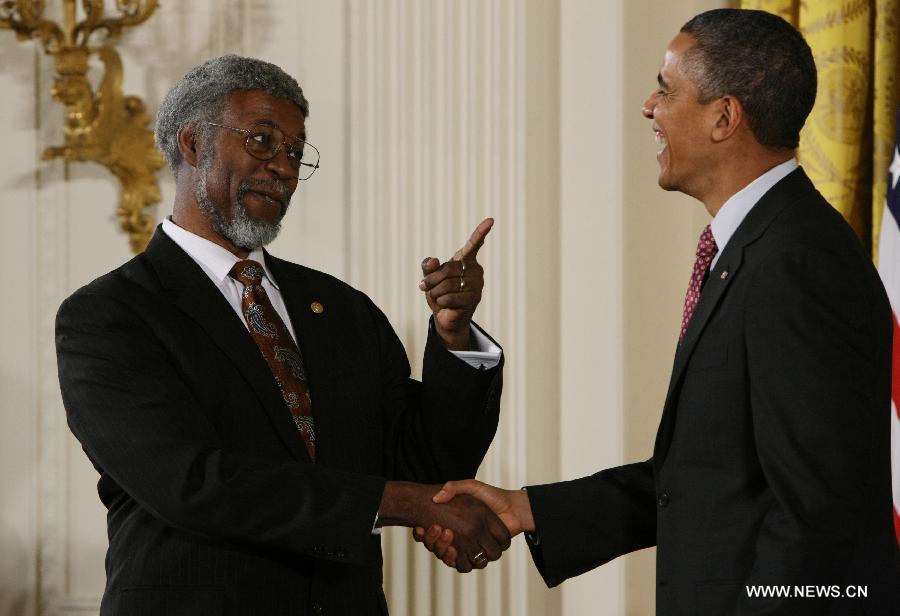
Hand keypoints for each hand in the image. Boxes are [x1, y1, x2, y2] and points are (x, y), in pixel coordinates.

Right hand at [378, 481, 510, 572]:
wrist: (512, 507)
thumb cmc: (491, 496)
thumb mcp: (470, 487)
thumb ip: (453, 487)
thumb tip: (435, 498)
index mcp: (453, 524)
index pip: (431, 534)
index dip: (424, 534)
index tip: (420, 526)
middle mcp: (457, 537)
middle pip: (435, 547)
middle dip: (431, 540)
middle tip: (435, 528)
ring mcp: (467, 548)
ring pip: (446, 557)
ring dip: (441, 549)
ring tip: (445, 534)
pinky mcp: (478, 555)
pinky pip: (463, 565)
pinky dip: (454, 559)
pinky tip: (452, 549)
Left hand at [419, 218, 493, 349]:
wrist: (446, 316)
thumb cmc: (439, 293)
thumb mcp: (429, 278)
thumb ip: (428, 267)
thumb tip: (433, 260)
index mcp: (465, 260)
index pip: (474, 244)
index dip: (481, 232)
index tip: (491, 220)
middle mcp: (475, 270)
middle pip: (448, 269)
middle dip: (431, 279)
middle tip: (423, 286)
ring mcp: (477, 285)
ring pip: (447, 284)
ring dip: (435, 292)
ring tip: (436, 297)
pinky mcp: (475, 299)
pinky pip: (450, 297)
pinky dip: (441, 301)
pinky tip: (445, 304)